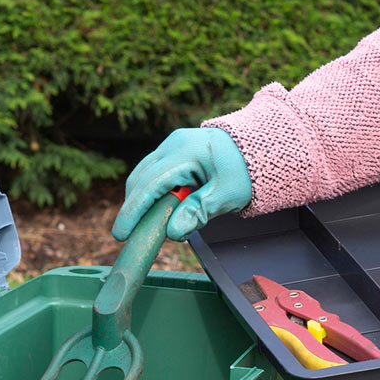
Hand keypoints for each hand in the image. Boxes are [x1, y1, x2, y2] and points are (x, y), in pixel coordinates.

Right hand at [113, 128, 251, 241]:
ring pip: (143, 175)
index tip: (121, 234)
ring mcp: (171, 145)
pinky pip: (154, 172)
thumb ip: (198, 212)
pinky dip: (152, 192)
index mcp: (185, 152)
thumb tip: (172, 233)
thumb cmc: (244, 171)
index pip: (150, 184)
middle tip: (131, 235)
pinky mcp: (173, 150)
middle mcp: (173, 144)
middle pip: (140, 179)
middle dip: (133, 208)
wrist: (258, 147)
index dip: (133, 211)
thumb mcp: (226, 196)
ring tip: (146, 225)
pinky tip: (159, 210)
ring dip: (141, 200)